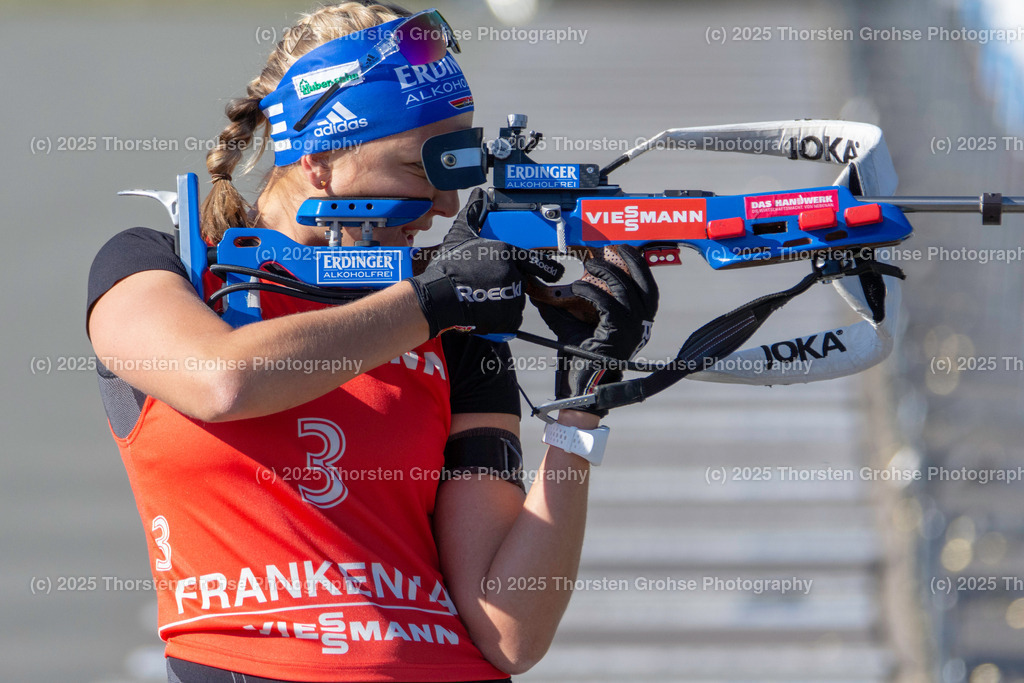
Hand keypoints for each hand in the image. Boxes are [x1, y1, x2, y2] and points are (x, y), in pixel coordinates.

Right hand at [410, 189, 562, 336]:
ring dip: (505, 301)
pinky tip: (485, 311)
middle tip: (489, 286)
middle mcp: (514, 273)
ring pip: (516, 300)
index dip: (546, 267)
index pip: (534, 260)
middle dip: (509, 283)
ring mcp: (513, 296)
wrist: (438, 297)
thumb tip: (477, 195)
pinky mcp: (509, 317)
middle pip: (521, 280)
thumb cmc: (448, 267)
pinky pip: (512, 318)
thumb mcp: (460, 235)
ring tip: (482, 298)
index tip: (555, 272)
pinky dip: (502, 318)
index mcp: (507, 252)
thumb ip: (473, 214)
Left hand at [536, 246, 658, 415]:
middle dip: (631, 260)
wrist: (581, 389)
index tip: (622, 249)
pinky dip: (592, 291)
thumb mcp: (571, 328)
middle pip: (645, 284)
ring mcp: (632, 331)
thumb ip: (561, 308)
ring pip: (626, 290)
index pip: (646, 287)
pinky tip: (578, 288)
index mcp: (636, 322)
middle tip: (611, 247)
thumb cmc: (580, 362)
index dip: (637, 265)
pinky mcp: (618, 335)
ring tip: (591, 263)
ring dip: (608, 272)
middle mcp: (640, 326)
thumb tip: (540, 289)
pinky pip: (607, 304)